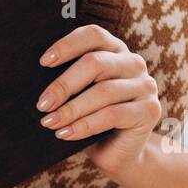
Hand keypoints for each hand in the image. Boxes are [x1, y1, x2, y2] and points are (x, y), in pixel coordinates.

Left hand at [35, 24, 160, 174]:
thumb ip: (67, 82)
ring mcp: (145, 85)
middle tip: (42, 104)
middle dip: (64, 84)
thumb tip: (36, 83)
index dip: (68, 45)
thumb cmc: (91, 119)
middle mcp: (133, 62)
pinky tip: (66, 133)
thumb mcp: (78, 95)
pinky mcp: (150, 110)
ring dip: (71, 109)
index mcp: (114, 50)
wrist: (118, 153)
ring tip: (49, 122)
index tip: (44, 62)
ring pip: (103, 91)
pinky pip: (113, 114)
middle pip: (95, 63)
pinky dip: (85, 125)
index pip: (93, 35)